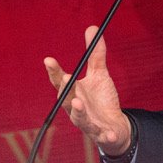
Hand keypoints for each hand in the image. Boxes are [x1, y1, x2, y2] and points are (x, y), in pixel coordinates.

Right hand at [43, 25, 132, 155]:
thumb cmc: (102, 100)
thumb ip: (95, 54)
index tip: (48, 59)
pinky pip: (102, 135)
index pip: (60, 82)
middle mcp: (76, 108)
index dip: (54, 71)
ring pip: (80, 118)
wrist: (114, 127)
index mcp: (73, 93)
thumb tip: (92, 27)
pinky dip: (105, 135)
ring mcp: (87, 122)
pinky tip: (109, 134)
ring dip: (78, 111)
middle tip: (66, 77)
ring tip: (77, 103)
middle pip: (67, 99)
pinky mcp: (101, 134)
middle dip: (65, 89)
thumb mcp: (100, 74)